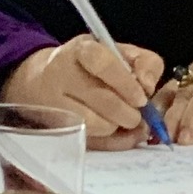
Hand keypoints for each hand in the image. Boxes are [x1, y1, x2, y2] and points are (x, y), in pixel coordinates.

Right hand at [2, 33, 165, 146]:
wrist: (44, 80)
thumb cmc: (91, 67)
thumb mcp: (119, 53)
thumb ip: (144, 64)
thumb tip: (148, 87)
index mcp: (81, 50)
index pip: (102, 63)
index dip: (126, 83)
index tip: (141, 98)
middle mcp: (62, 74)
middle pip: (104, 101)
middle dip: (130, 113)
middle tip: (137, 114)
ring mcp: (55, 103)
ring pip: (99, 125)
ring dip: (118, 127)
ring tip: (120, 120)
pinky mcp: (56, 128)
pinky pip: (92, 143)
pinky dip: (110, 141)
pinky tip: (112, 132)